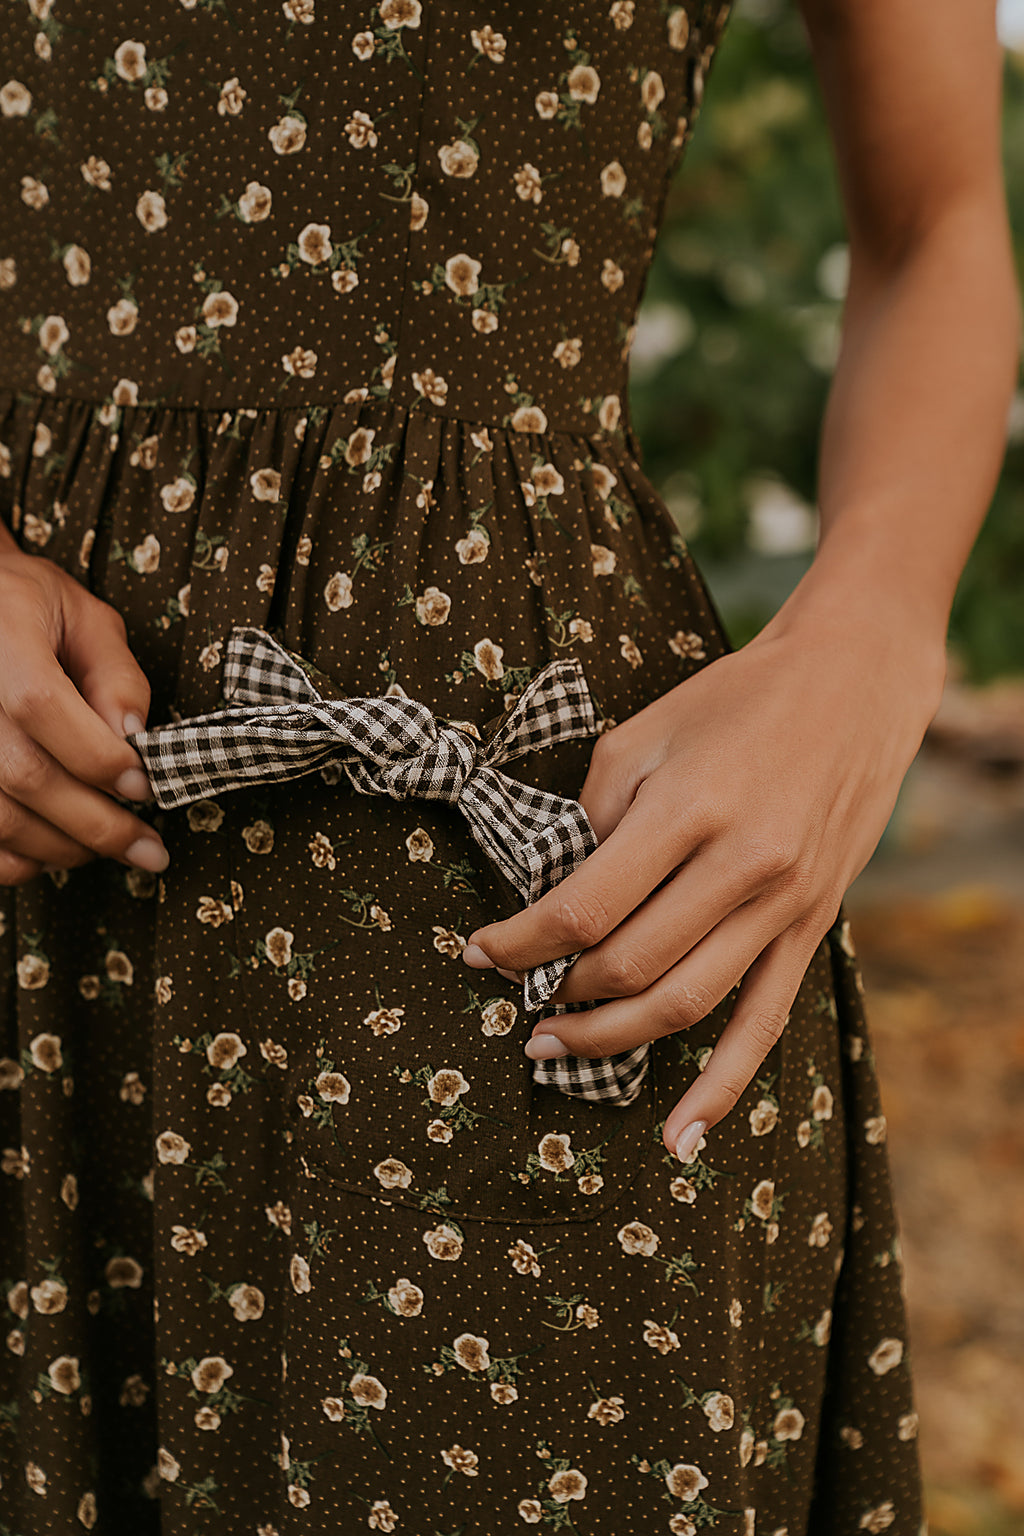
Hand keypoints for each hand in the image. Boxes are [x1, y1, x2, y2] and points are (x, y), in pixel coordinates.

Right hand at [0, 538, 168, 885]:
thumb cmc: (29, 609)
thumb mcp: (84, 617)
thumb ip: (116, 675)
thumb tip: (135, 738)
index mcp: (4, 639)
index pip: (42, 707)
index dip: (98, 758)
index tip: (145, 786)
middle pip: (25, 775)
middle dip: (98, 824)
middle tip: (148, 848)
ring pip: (0, 817)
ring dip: (64, 847)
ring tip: (112, 847)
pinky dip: (18, 859)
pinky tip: (57, 850)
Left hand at [462, 596, 945, 1159]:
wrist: (852, 683)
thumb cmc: (735, 700)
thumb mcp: (645, 735)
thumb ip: (595, 817)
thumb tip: (552, 895)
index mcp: (688, 808)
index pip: (582, 908)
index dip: (519, 943)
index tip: (479, 952)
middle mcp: (741, 865)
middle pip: (629, 965)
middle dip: (558, 994)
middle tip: (518, 1001)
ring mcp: (783, 904)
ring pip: (685, 1005)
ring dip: (611, 1040)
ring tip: (557, 1047)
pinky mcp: (812, 927)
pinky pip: (763, 1023)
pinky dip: (722, 1087)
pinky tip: (681, 1135)